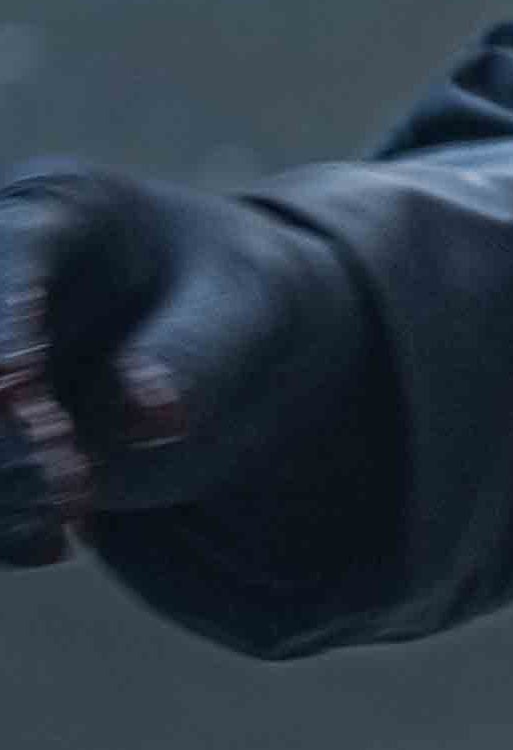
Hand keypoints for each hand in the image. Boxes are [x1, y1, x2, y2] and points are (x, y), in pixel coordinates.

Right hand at [0, 168, 376, 566]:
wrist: (224, 340)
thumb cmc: (236, 299)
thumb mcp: (249, 306)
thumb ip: (194, 352)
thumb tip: (151, 415)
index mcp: (52, 210)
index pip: (3, 258)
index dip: (2, 332)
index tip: (16, 393)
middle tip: (68, 483)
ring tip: (69, 512)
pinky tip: (51, 539)